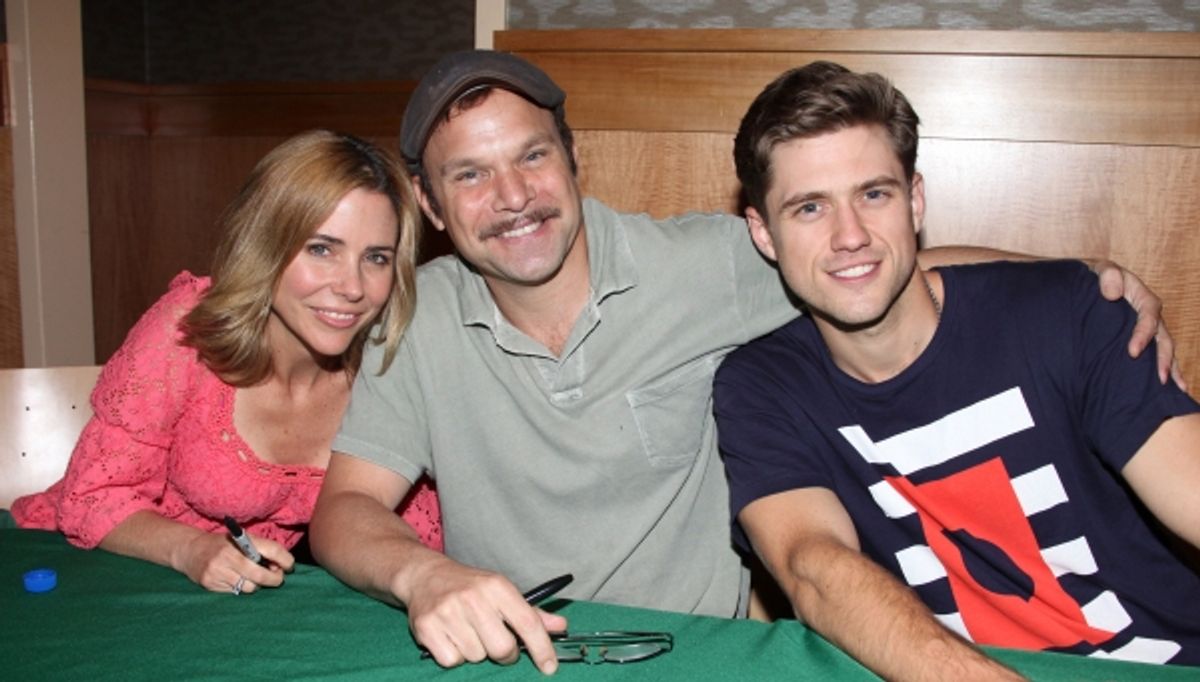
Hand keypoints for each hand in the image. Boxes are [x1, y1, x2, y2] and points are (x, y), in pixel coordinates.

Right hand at [173, 530, 293, 593]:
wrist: (190, 549)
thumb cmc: (224, 544)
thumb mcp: (242, 539)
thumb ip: (261, 550)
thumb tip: (282, 566)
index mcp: (240, 540)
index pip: (271, 550)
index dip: (285, 560)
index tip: (290, 567)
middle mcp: (228, 555)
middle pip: (261, 575)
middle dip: (275, 579)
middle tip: (278, 579)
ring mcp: (218, 571)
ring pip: (249, 587)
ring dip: (256, 585)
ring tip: (253, 578)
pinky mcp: (210, 583)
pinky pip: (235, 592)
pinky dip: (241, 587)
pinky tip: (237, 579)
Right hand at [405, 561, 567, 673]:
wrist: (425, 576)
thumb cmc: (470, 587)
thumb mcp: (502, 591)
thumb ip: (531, 612)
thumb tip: (560, 626)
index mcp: (497, 586)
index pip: (527, 622)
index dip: (542, 648)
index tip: (549, 666)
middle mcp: (473, 598)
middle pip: (502, 648)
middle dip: (505, 653)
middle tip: (497, 642)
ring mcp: (448, 612)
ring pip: (477, 657)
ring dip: (476, 651)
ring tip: (468, 631)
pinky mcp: (426, 627)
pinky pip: (452, 661)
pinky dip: (454, 656)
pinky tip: (451, 636)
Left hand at [1091, 259, 1184, 389]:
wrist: (1090, 282)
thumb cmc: (1096, 276)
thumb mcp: (1100, 269)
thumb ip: (1108, 275)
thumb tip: (1113, 293)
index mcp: (1143, 298)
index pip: (1149, 318)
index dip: (1143, 335)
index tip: (1132, 352)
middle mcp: (1150, 315)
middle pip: (1163, 338)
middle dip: (1164, 359)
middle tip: (1161, 379)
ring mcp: (1149, 328)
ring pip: (1165, 349)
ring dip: (1171, 368)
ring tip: (1177, 389)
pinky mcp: (1142, 338)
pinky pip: (1156, 354)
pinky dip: (1166, 369)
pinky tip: (1171, 388)